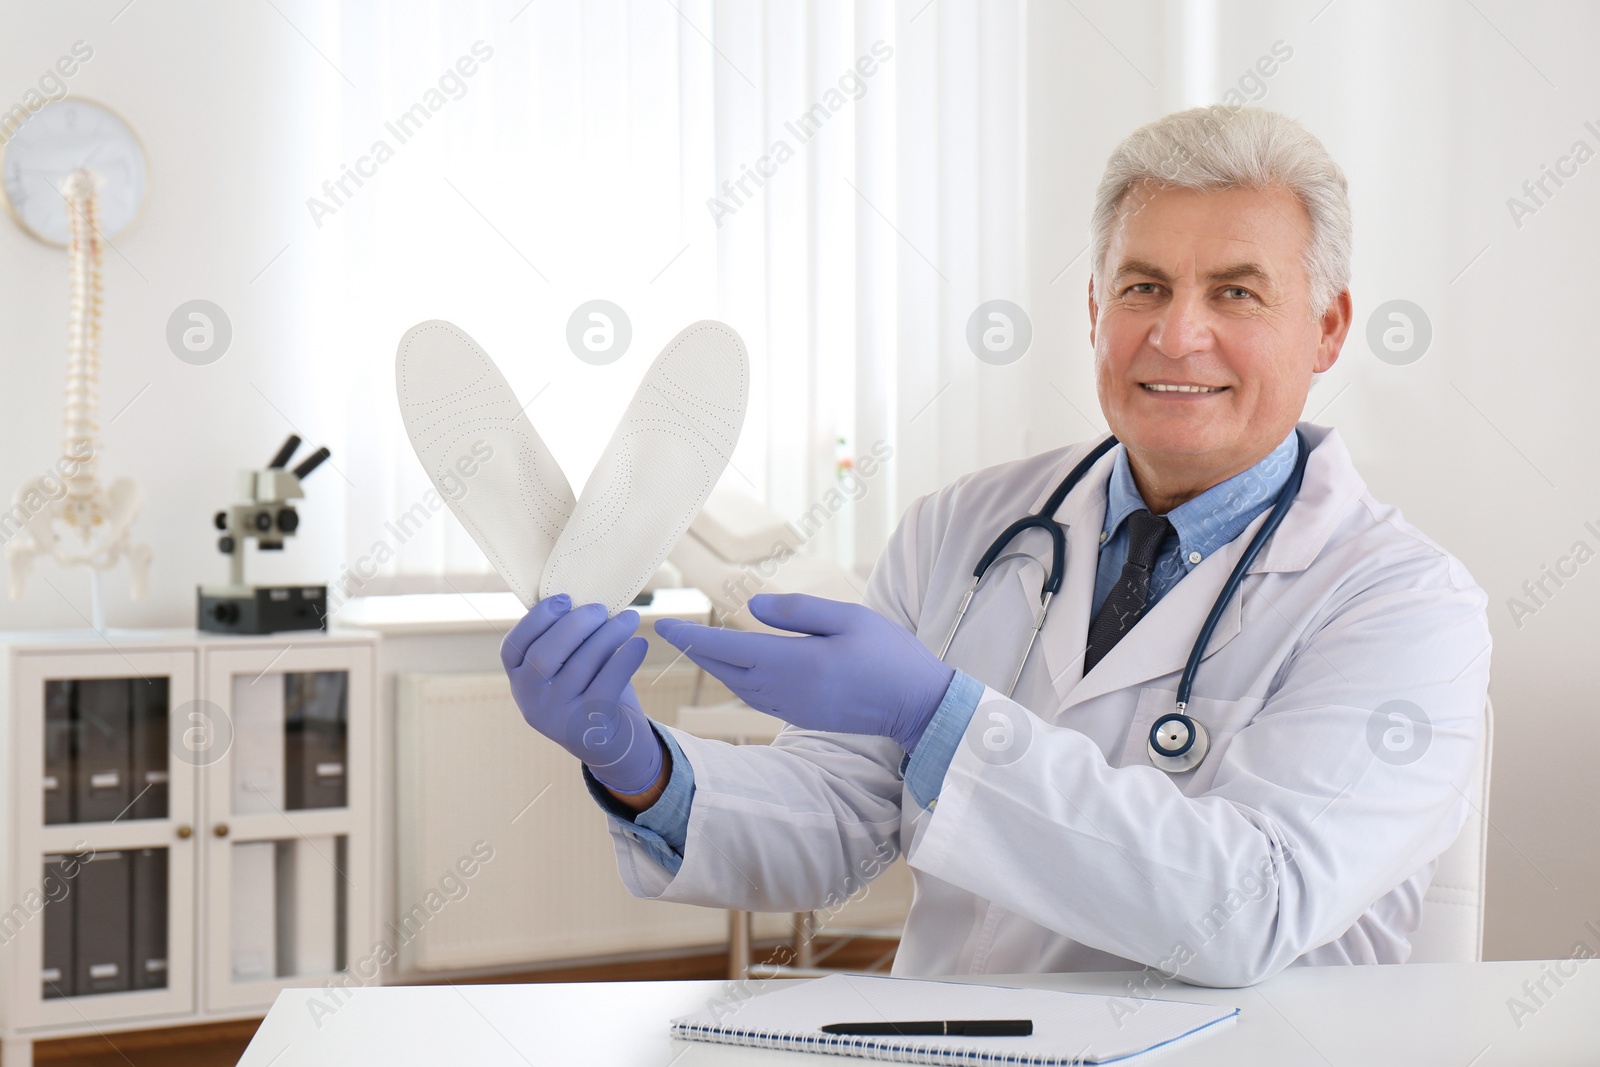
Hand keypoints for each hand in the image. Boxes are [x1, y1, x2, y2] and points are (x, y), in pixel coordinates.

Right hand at [500, 594, 664, 794]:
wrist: (611, 744)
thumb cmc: (590, 689)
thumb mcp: (567, 667)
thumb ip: (566, 639)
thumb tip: (585, 598)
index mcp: (518, 681)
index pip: (513, 647)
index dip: (536, 619)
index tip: (565, 598)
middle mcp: (530, 701)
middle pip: (544, 655)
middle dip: (575, 624)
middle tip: (601, 609)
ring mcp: (556, 717)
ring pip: (580, 666)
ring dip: (608, 635)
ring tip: (629, 619)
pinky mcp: (587, 726)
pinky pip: (606, 685)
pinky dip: (625, 660)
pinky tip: (639, 644)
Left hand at [653, 593, 954, 752]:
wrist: (917, 704)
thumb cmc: (889, 654)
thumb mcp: (849, 617)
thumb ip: (797, 611)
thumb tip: (751, 607)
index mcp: (794, 663)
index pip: (727, 648)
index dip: (692, 636)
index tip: (663, 624)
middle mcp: (785, 690)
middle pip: (725, 670)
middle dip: (696, 651)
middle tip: (672, 631)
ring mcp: (792, 708)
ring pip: (738, 686)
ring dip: (715, 666)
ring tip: (698, 646)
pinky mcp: (802, 717)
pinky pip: (756, 697)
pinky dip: (737, 680)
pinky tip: (737, 668)